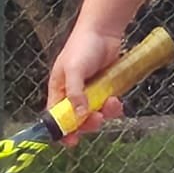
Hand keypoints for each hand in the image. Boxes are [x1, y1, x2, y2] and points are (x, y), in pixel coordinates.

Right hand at [46, 24, 124, 144]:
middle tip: (97, 119)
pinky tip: (117, 100)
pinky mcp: (106, 89)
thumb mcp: (74, 70)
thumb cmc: (82, 46)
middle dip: (88, 123)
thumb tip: (79, 115)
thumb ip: (75, 93)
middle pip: (78, 120)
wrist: (103, 30)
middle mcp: (73, 94)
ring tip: (112, 103)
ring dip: (105, 114)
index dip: (62, 131)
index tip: (71, 141)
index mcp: (58, 90)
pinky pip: (108, 106)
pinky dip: (114, 107)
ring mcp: (91, 92)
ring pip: (96, 114)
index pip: (56, 116)